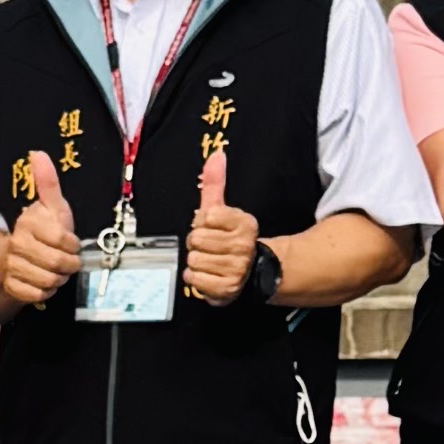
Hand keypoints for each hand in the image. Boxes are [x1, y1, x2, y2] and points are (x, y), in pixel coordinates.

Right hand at [0, 147, 83, 308]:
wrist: (14, 254)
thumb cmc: (41, 228)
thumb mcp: (50, 205)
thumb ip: (48, 182)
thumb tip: (38, 153)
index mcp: (28, 223)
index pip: (62, 238)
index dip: (72, 244)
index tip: (72, 243)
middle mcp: (17, 244)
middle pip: (56, 263)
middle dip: (68, 265)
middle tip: (68, 262)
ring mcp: (12, 266)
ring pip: (47, 281)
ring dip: (58, 279)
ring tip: (58, 272)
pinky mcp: (11, 286)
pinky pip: (36, 295)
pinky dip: (46, 292)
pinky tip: (45, 283)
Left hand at [181, 144, 264, 306]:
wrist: (249, 272)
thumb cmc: (227, 237)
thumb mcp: (221, 210)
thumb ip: (216, 183)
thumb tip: (216, 154)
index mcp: (245, 223)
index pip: (207, 216)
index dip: (202, 221)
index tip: (211, 226)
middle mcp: (244, 246)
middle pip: (197, 239)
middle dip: (197, 243)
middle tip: (209, 246)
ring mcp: (237, 269)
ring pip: (194, 260)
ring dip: (196, 262)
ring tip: (209, 261)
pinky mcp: (227, 289)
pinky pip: (195, 280)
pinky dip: (195, 279)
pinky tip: (207, 275)